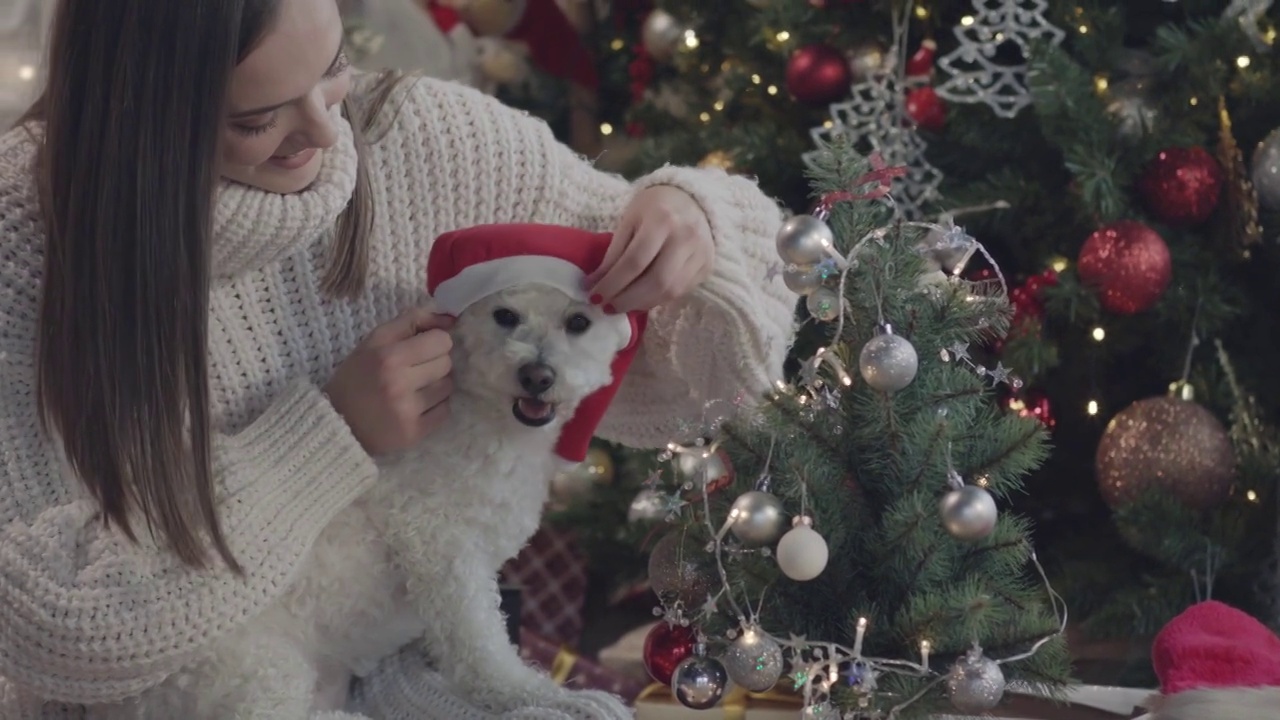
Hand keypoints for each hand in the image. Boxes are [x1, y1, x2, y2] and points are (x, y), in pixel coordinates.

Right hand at [325, 307, 453, 455]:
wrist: (336, 424)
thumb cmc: (356, 377)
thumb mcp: (374, 342)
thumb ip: (411, 322)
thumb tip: (449, 319)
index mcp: (387, 356)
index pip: (441, 341)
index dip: (434, 342)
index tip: (422, 349)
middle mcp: (398, 383)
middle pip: (447, 363)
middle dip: (434, 364)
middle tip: (414, 371)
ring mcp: (407, 410)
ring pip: (448, 387)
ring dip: (436, 386)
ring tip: (414, 389)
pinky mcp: (413, 433)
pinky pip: (445, 411)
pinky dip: (435, 408)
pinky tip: (415, 407)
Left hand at [585, 185, 713, 312]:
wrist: (691, 199)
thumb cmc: (653, 207)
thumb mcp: (629, 221)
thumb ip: (613, 253)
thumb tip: (595, 285)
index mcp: (662, 220)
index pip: (634, 261)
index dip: (612, 284)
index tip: (594, 297)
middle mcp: (686, 238)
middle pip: (655, 281)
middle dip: (627, 300)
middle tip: (607, 308)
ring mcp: (700, 254)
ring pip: (670, 291)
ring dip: (641, 304)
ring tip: (622, 306)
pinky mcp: (706, 267)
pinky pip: (680, 292)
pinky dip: (657, 300)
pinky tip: (641, 300)